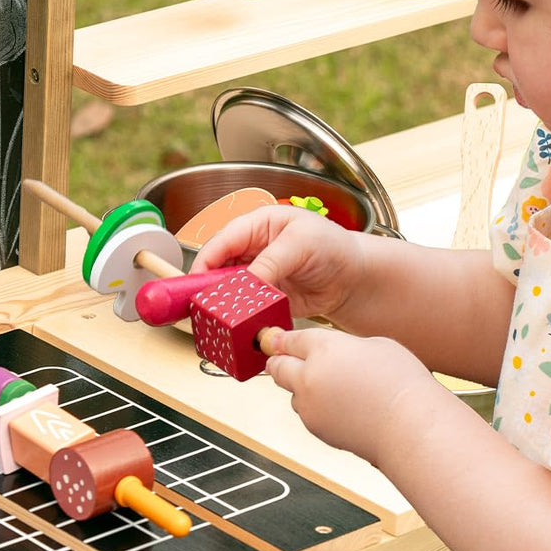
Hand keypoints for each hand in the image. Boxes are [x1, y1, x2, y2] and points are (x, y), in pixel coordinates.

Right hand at [193, 206, 364, 323]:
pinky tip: (239, 325)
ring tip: (219, 318)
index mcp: (257, 226)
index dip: (205, 261)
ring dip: (223, 305)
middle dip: (210, 286)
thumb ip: (271, 261)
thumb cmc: (333, 247)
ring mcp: (257, 276)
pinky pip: (245, 310)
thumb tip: (246, 281)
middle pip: (218, 268)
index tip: (196, 281)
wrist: (354, 278)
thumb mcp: (301, 243)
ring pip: (228, 291)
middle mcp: (253, 250)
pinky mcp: (264, 300)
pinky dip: (240, 319)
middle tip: (203, 304)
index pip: (221, 241)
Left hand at [257, 325, 434, 467]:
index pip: (291, 340)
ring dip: (302, 387)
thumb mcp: (376, 345)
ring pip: (292, 392)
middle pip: (276, 366)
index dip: (284, 339)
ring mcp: (310, 405)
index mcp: (324, 349)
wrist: (410, 426)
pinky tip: (344, 406)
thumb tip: (332, 352)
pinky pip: (307, 412)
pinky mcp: (316, 428)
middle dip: (279, 361)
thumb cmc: (402, 384)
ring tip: (335, 387)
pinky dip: (317, 407)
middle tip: (287, 360)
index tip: (278, 340)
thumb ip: (344, 345)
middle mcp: (309, 377)